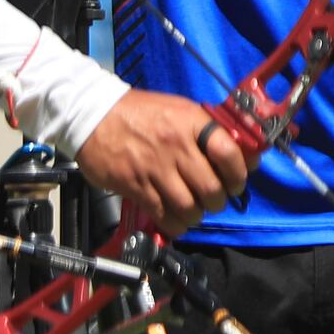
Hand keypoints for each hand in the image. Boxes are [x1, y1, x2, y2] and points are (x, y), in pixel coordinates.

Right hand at [74, 89, 251, 236]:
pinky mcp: (134, 186)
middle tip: (216, 200)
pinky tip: (177, 221)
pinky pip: (162, 214)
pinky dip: (174, 224)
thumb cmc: (142, 111)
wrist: (93, 115)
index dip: (239, 173)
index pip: (228, 152)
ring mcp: (154, 168)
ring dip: (197, 215)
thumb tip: (238, 151)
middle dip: (219, 201)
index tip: (238, 182)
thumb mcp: (180, 109)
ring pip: (188, 206)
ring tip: (196, 211)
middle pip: (210, 187)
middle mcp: (176, 147)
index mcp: (193, 123)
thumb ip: (208, 129)